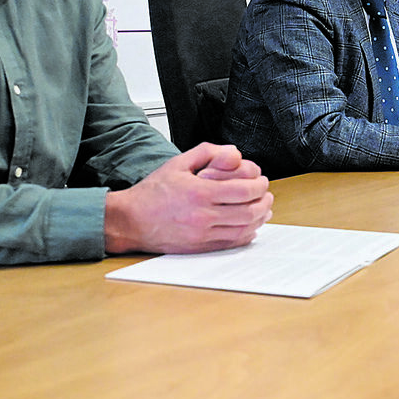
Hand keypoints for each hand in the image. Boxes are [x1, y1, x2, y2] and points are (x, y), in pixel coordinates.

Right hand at [104, 143, 272, 253]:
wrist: (131, 220)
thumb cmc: (153, 192)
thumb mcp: (178, 163)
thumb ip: (207, 152)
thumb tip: (234, 152)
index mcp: (200, 193)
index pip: (243, 191)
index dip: (259, 185)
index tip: (262, 180)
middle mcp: (203, 216)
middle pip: (249, 211)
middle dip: (264, 201)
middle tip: (267, 194)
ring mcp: (203, 234)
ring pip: (244, 229)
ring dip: (260, 219)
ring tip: (263, 209)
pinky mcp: (201, 247)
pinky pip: (232, 243)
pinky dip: (247, 234)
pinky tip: (250, 226)